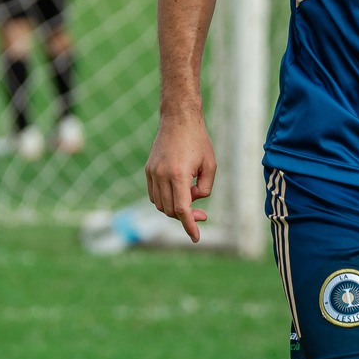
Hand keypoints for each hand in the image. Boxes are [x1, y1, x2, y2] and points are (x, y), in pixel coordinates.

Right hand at [145, 109, 215, 242]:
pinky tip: (179, 193)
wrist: (178, 120)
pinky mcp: (148, 170)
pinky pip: (154, 195)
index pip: (182, 209)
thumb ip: (204, 189)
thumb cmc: (199, 141)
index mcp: (178, 175)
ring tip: (191, 197)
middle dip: (186, 217)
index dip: (189, 226)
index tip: (196, 238)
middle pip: (170, 210)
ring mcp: (152, 173)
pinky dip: (165, 201)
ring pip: (160, 205)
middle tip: (202, 214)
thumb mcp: (211, 166)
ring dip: (175, 209)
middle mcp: (161, 175)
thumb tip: (192, 201)